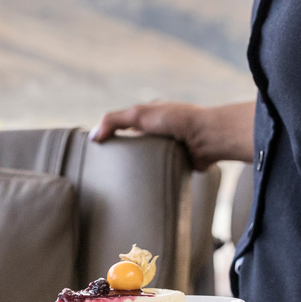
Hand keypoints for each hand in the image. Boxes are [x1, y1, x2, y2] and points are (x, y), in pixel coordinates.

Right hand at [90, 100, 255, 168]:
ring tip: (120, 183)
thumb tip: (93, 137)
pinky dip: (152, 178)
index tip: (99, 150)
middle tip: (106, 170)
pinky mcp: (178, 163)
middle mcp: (161, 131)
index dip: (112, 135)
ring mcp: (170, 148)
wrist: (208, 138)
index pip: (126, 125)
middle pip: (135, 144)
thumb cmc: (176, 120)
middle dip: (123, 155)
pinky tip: (141, 187)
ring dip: (137, 169)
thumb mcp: (139, 114)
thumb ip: (113, 121)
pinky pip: (161, 172)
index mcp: (152, 116)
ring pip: (147, 160)